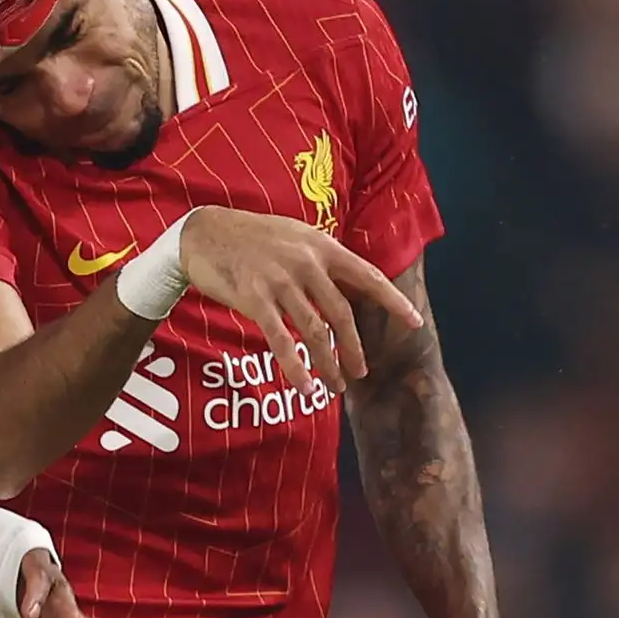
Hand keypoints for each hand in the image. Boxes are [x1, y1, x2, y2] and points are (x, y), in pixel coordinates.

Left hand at [0, 503, 102, 617]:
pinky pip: (42, 614)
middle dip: (69, 613)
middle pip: (55, 590)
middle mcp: (32, 564)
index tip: (30, 617)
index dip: (36, 594)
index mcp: (23, 544)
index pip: (37, 571)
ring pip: (54, 605)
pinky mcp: (20, 596)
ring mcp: (28, 581)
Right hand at [179, 207, 421, 392]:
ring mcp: (280, 281)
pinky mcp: (255, 298)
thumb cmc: (251, 236)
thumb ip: (321, 259)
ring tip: (334, 385)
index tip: (414, 323)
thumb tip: (348, 285)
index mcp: (322, 246)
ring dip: (327, 363)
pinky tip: (304, 385)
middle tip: (359, 372)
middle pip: (341, 314)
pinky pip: (280, 340)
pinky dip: (294, 366)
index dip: (393, 302)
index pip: (368, 277)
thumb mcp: (295, 236)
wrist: (204, 232)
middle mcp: (306, 264)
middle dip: (353, 349)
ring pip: (314, 331)